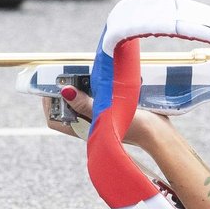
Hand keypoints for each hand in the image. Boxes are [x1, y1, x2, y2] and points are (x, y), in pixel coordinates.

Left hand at [44, 86, 172, 147]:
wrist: (160, 133)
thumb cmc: (134, 127)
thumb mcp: (107, 113)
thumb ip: (85, 104)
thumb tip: (64, 91)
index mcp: (83, 131)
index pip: (55, 119)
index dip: (50, 103)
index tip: (53, 86)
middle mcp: (88, 125)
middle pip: (66, 108)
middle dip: (65, 91)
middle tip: (68, 75)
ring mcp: (99, 118)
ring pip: (80, 101)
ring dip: (79, 88)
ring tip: (82, 75)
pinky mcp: (110, 111)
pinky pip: (94, 98)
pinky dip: (93, 88)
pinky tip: (99, 79)